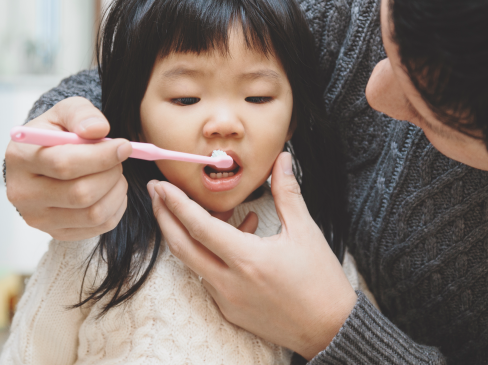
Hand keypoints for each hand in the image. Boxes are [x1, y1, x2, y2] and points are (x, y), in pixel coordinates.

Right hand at [5, 97, 133, 240]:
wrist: (44, 159)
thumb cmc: (56, 133)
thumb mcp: (65, 112)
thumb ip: (82, 114)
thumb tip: (98, 129)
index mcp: (20, 158)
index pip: (64, 164)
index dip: (101, 157)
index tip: (124, 146)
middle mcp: (23, 193)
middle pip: (80, 194)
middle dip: (111, 174)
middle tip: (118, 159)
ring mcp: (38, 217)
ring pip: (93, 213)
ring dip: (116, 191)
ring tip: (115, 173)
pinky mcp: (55, 232)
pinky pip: (98, 227)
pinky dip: (116, 207)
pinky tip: (111, 189)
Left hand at [148, 152, 356, 358]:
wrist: (330, 328)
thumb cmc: (321, 281)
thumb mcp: (305, 232)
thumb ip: (287, 192)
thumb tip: (282, 160)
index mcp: (247, 259)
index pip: (199, 227)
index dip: (176, 203)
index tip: (161, 186)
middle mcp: (230, 282)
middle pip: (181, 247)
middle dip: (164, 218)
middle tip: (157, 194)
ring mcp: (227, 300)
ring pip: (194, 263)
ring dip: (189, 236)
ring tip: (201, 212)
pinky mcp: (230, 312)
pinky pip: (209, 277)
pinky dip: (211, 254)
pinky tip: (233, 237)